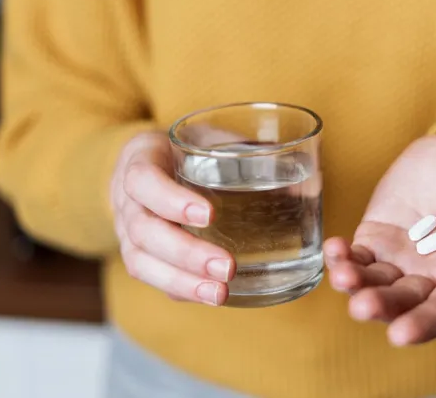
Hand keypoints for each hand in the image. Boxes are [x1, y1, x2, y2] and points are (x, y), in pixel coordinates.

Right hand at [110, 131, 235, 305]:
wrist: (148, 162)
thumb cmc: (188, 148)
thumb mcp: (211, 137)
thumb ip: (250, 151)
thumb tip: (309, 179)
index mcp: (141, 159)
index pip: (144, 181)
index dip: (172, 200)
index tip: (210, 215)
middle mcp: (126, 199)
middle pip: (144, 232)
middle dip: (186, 253)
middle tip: (226, 267)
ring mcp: (127, 231)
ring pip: (141, 262)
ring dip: (182, 281)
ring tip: (220, 294)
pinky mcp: (139, 254)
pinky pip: (152, 277)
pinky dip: (181, 289)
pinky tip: (211, 297)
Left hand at [324, 130, 435, 345]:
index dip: (425, 324)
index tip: (401, 334)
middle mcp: (433, 279)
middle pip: (404, 302)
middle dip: (382, 306)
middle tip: (362, 306)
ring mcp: (402, 259)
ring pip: (375, 282)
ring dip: (356, 283)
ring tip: (343, 275)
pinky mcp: (378, 236)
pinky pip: (358, 254)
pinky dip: (343, 256)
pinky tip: (334, 249)